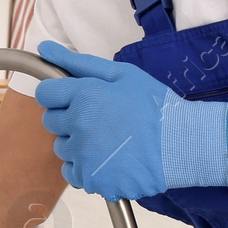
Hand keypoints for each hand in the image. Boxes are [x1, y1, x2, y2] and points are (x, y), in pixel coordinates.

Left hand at [32, 40, 227, 199]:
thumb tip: (44, 48)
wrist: (182, 145)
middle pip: (51, 121)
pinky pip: (72, 172)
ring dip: (76, 143)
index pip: (45, 93)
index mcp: (83, 97)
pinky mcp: (91, 179)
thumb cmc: (154, 106)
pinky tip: (106, 159)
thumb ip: (78, 63)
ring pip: (62, 147)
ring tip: (107, 140)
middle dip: (69, 117)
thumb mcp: (121, 74)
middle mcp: (78, 127)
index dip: (60, 93)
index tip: (76, 97)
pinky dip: (84, 167)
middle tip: (98, 118)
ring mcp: (83, 156)